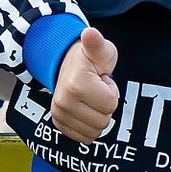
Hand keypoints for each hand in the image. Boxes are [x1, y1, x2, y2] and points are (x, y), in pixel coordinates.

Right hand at [49, 25, 119, 142]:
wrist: (66, 64)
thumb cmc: (88, 58)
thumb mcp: (99, 49)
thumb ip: (97, 43)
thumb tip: (90, 33)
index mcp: (76, 84)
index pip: (111, 104)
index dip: (111, 91)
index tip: (101, 80)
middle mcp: (63, 102)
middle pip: (103, 121)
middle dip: (105, 106)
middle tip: (96, 89)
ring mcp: (59, 113)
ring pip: (95, 132)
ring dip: (97, 116)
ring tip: (90, 98)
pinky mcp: (59, 123)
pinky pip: (84, 138)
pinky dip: (89, 126)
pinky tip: (84, 109)